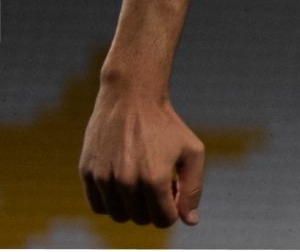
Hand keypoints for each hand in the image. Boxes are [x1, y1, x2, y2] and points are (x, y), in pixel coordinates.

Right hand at [79, 83, 205, 226]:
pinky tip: (122, 181)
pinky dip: (111, 201)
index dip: (172, 210)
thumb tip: (190, 220)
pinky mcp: (87, 172)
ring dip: (132, 205)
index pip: (163, 220)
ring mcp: (103, 178)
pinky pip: (98, 206)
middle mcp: (126, 181)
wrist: (132, 97)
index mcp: (155, 178)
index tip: (173, 190)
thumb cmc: (167, 126)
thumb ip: (193, 188)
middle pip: (141, 219)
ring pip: (118, 215)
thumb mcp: (192, 152)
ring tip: (140, 180)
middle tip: (158, 182)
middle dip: (154, 206)